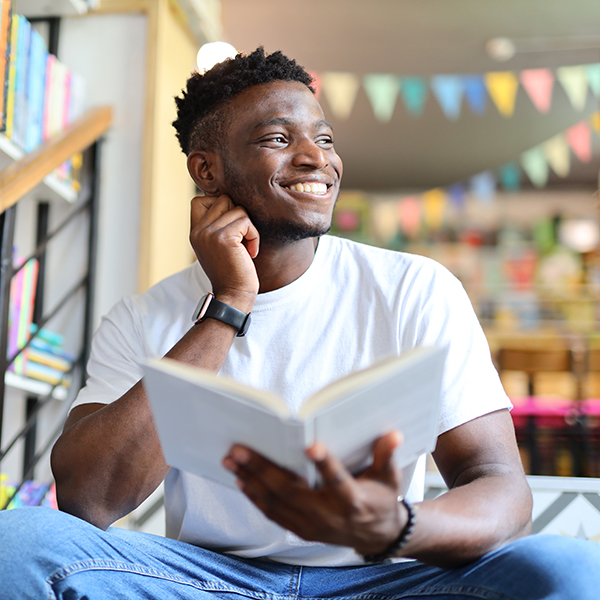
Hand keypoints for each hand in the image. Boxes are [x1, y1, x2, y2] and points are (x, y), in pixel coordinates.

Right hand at [190, 194, 259, 306]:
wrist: (234, 295)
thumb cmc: (232, 272)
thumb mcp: (217, 247)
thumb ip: (217, 226)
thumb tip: (231, 201)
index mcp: (195, 232)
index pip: (200, 199)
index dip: (219, 205)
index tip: (232, 226)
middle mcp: (198, 231)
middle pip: (224, 199)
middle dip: (239, 216)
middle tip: (242, 239)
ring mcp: (208, 233)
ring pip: (238, 209)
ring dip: (249, 228)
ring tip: (246, 248)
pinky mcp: (223, 237)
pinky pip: (246, 221)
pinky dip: (254, 236)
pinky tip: (250, 253)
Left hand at [223, 431, 405, 554]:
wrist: (375, 535)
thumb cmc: (381, 498)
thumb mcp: (389, 478)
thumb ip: (386, 455)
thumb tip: (393, 433)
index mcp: (352, 500)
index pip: (338, 481)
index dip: (326, 464)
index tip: (311, 445)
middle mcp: (329, 515)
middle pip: (291, 491)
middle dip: (262, 469)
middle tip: (239, 449)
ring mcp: (311, 525)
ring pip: (275, 503)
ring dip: (250, 480)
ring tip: (231, 460)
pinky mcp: (300, 530)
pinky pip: (273, 514)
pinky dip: (255, 497)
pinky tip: (241, 480)